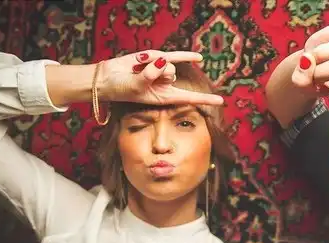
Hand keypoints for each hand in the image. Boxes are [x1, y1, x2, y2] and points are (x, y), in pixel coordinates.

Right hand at [97, 50, 223, 105]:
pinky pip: (174, 56)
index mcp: (164, 98)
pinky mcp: (156, 59)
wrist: (108, 78)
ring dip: (151, 64)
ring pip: (168, 63)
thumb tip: (163, 61)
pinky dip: (185, 56)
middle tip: (140, 78)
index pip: (189, 98)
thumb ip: (149, 75)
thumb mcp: (135, 85)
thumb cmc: (121, 89)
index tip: (221, 101)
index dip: (205, 99)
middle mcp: (166, 85)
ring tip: (137, 70)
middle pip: (173, 74)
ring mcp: (162, 71)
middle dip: (157, 73)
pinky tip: (199, 58)